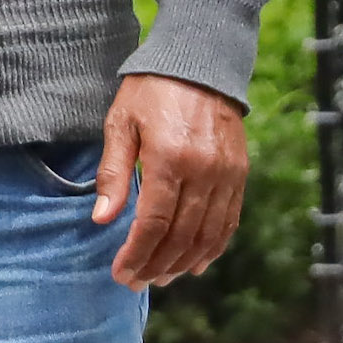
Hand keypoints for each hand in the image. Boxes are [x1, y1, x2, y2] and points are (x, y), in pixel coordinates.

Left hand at [96, 74, 248, 287]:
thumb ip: (113, 173)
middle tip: (136, 282)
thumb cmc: (150, 90)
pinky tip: (195, 262)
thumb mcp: (120, 123)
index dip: (137, 253)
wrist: (199, 60)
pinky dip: (213, 247)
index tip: (121, 273)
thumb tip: (102, 218)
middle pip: (181, 236)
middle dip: (156, 265)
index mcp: (170, 158)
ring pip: (208, 235)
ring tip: (161, 277)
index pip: (154, 223)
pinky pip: (229, 221)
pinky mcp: (239, 173)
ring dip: (183, 262)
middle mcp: (203, 171)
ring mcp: (226, 174)